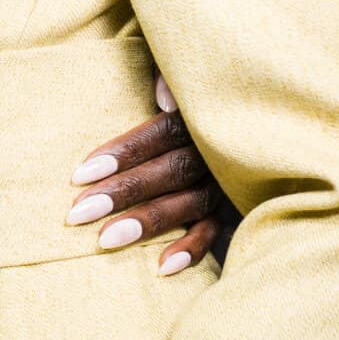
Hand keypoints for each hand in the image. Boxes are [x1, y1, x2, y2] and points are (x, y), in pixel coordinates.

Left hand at [68, 76, 218, 276]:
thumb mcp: (188, 72)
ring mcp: (226, 182)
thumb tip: (164, 100)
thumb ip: (171, 76)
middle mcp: (215, 152)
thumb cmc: (198, 94)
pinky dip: (191, 249)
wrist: (260, 111)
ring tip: (104, 240)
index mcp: (201, 118)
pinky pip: (215, 231)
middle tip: (78, 212)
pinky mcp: (234, 206)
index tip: (80, 174)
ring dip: (147, 222)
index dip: (123, 152)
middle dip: (122, 192)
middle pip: (168, 172)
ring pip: (188, 204)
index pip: (159, 135)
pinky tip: (161, 266)